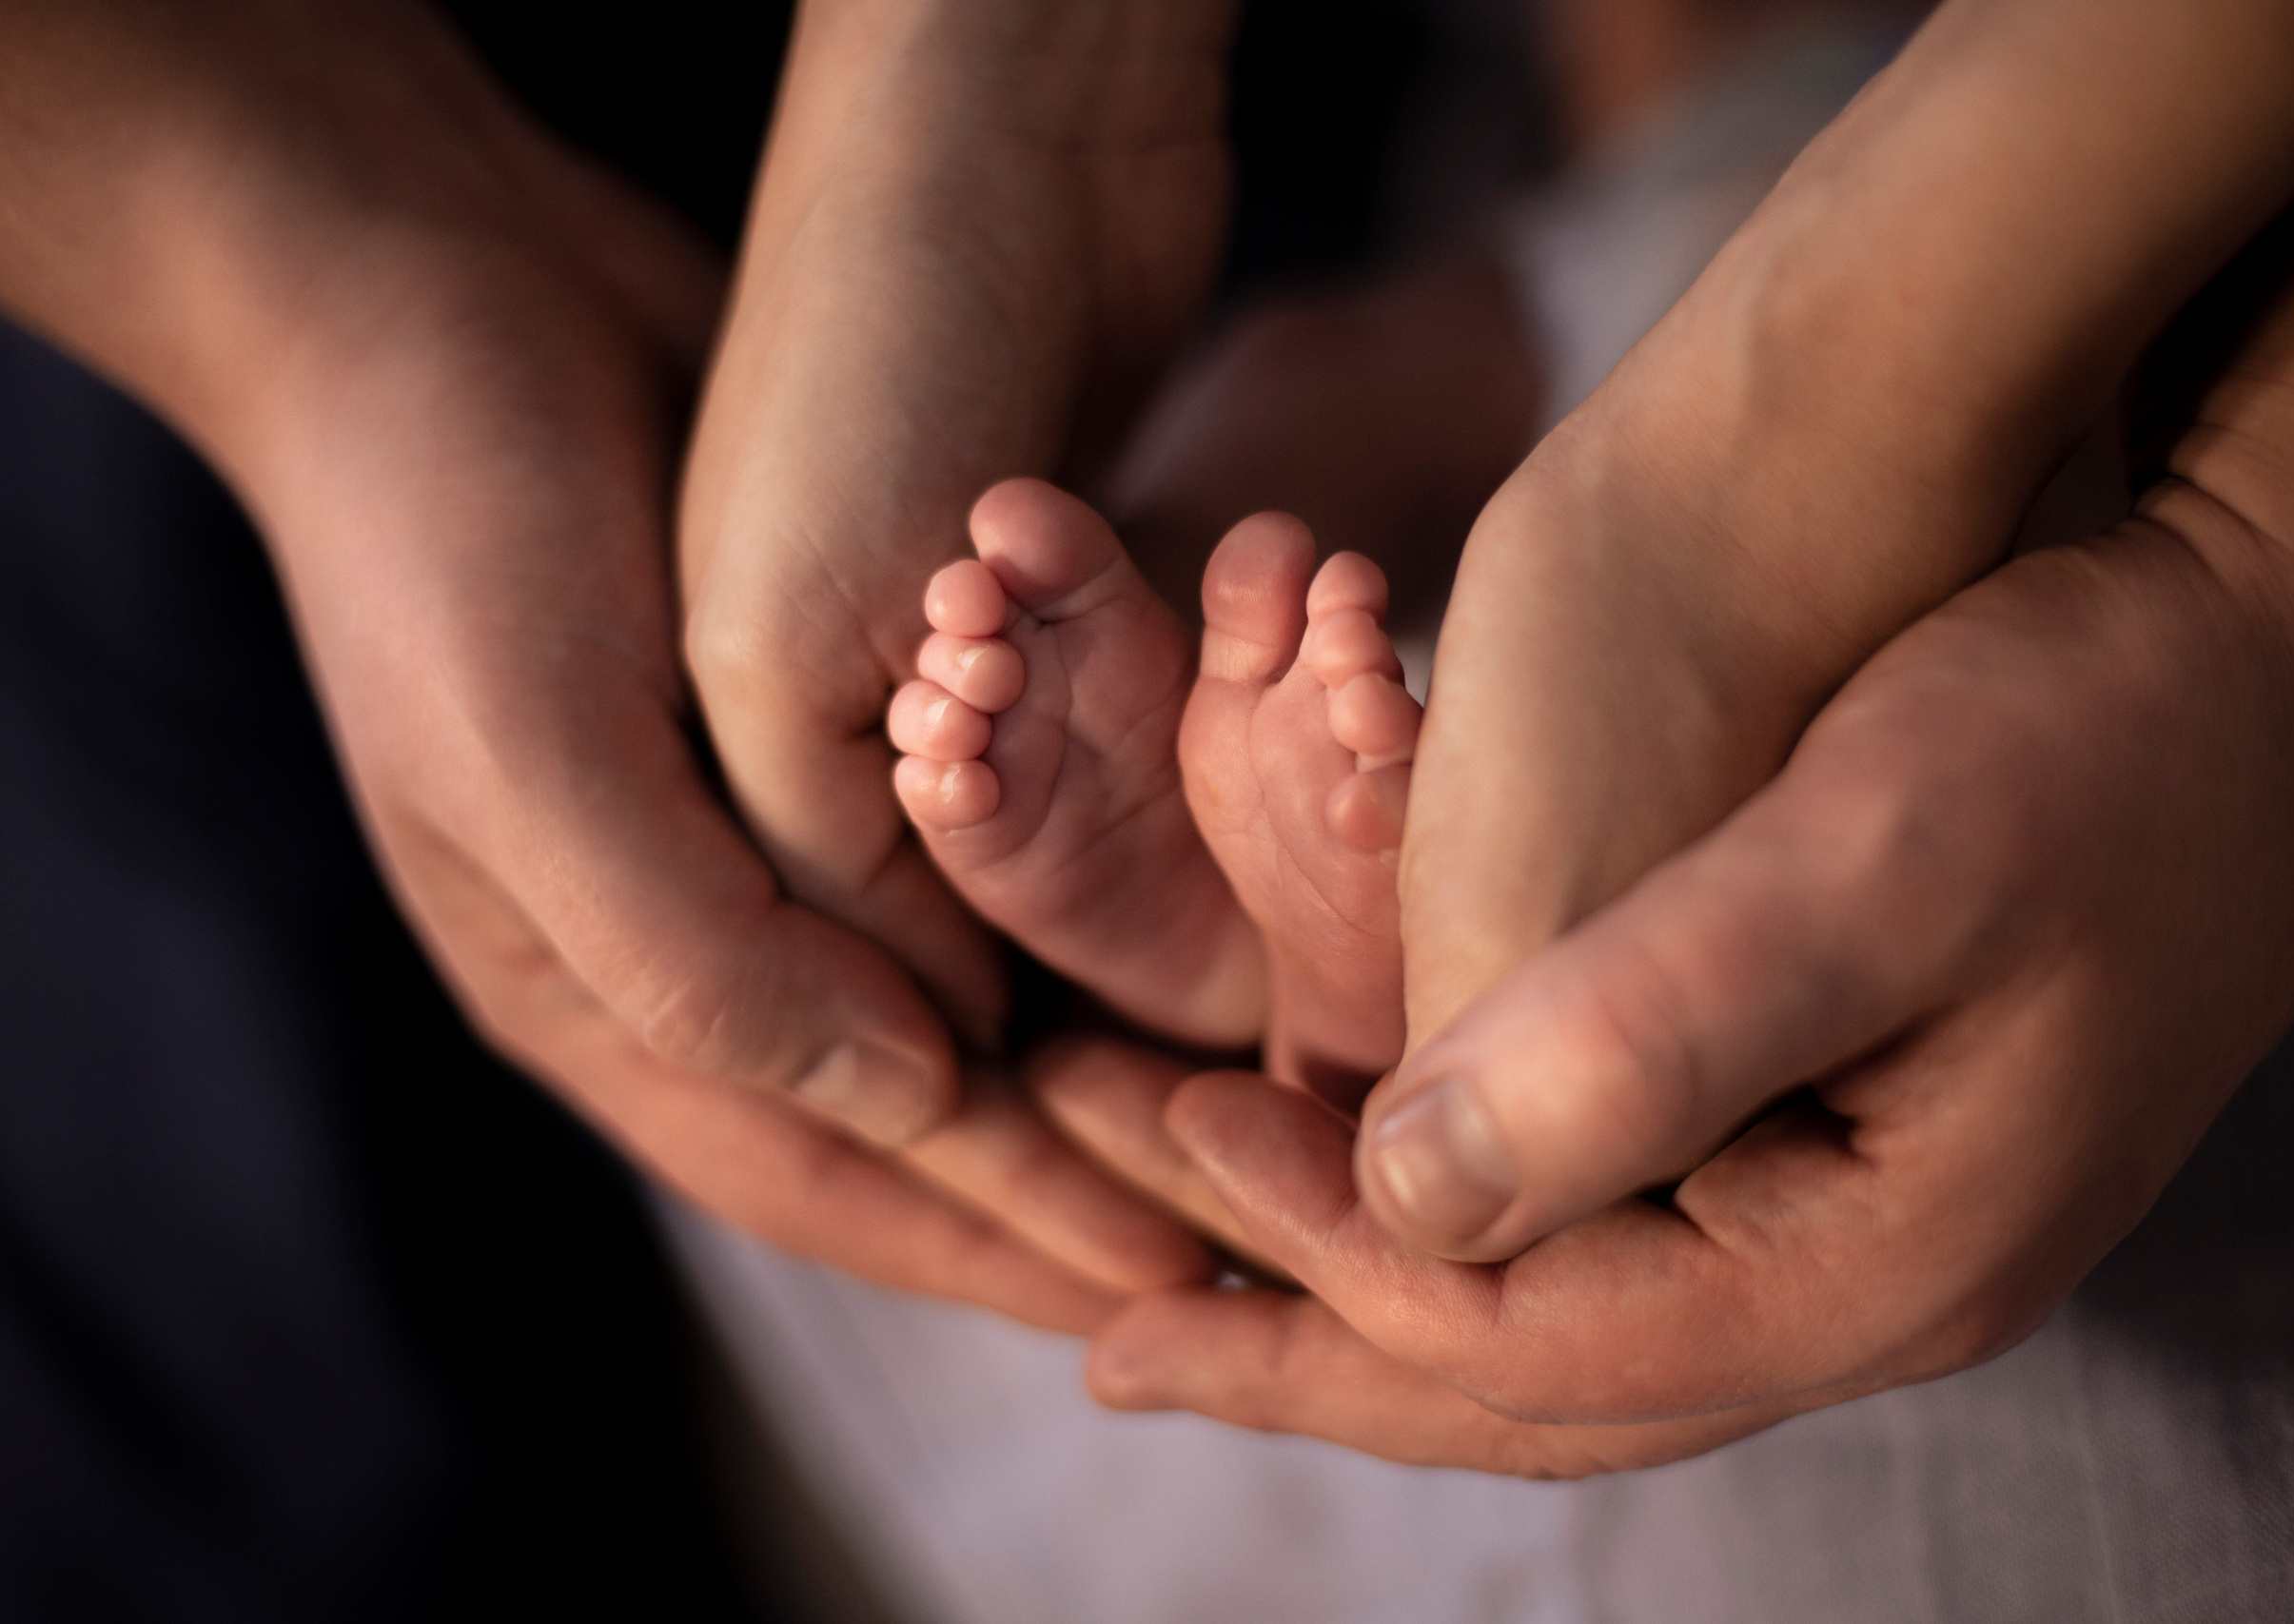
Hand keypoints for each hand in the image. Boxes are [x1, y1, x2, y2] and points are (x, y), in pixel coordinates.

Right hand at [0, 0, 1209, 1330]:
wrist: (425, 281)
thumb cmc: (451, 529)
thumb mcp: (543, 759)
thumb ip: (706, 960)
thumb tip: (913, 1099)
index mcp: (595, 991)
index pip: (829, 1167)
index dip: (996, 1237)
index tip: (1169, 1284)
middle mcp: (690, 935)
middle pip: (913, 1109)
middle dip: (1068, 1176)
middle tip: (1250, 1222)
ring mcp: (759, 829)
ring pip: (957, 985)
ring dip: (1088, 1047)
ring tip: (1248, 1094)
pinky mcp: (825, 724)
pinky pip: (974, 848)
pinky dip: (1070, 896)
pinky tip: (1185, 908)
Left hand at [1077, 100, 2293, 1464]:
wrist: (2278, 657)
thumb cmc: (2102, 727)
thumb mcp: (1875, 854)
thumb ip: (1646, 1033)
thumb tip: (1404, 1189)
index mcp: (1870, 1261)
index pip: (1531, 1330)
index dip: (1327, 1257)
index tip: (1174, 1132)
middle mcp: (1859, 1282)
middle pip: (1529, 1386)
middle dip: (1311, 1361)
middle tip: (1113, 1342)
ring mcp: (1854, 1224)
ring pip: (1564, 1327)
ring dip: (1372, 1307)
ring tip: (1196, 1293)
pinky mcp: (1837, 1143)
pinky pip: (1614, 1243)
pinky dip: (1468, 1230)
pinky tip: (1381, 1185)